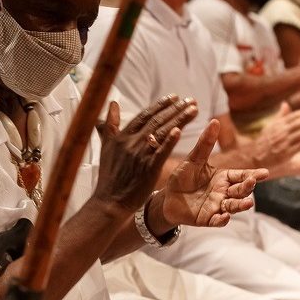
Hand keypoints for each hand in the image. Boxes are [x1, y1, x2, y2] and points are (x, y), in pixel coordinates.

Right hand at [93, 96, 197, 211]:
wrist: (110, 201)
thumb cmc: (109, 176)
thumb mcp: (106, 147)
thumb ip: (110, 125)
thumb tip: (112, 104)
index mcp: (122, 136)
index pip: (145, 115)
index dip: (160, 105)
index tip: (174, 97)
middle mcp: (131, 142)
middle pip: (157, 120)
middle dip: (175, 109)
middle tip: (191, 100)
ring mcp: (140, 154)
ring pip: (162, 132)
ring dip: (179, 119)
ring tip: (194, 109)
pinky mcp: (148, 168)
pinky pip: (161, 151)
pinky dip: (169, 140)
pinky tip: (180, 130)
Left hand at [158, 119, 268, 227]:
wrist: (168, 198)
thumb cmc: (183, 177)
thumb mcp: (193, 160)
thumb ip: (205, 144)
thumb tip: (215, 121)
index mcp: (223, 178)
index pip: (241, 175)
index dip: (253, 174)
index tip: (264, 173)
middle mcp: (224, 192)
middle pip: (240, 190)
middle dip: (247, 187)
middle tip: (252, 182)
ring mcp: (217, 207)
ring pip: (233, 206)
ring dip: (241, 205)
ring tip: (248, 203)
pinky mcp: (208, 219)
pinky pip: (217, 221)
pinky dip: (222, 219)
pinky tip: (225, 216)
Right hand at [251, 103, 299, 166]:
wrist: (252, 157)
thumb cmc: (263, 142)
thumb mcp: (270, 127)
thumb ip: (280, 116)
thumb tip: (285, 104)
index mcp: (278, 124)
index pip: (296, 115)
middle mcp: (281, 131)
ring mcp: (282, 142)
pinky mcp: (283, 154)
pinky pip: (297, 146)